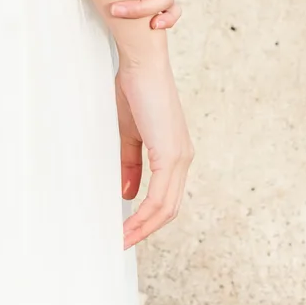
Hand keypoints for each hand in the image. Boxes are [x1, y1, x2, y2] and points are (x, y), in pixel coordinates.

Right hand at [115, 56, 191, 247]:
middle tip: (124, 241)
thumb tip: (130, 194)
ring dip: (144, 228)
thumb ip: (131, 163)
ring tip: (122, 239)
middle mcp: (183, 157)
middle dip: (146, 229)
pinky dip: (144, 215)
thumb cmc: (135, 88)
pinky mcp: (170, 154)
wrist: (142, 62)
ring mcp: (179, 157)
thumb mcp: (129, 132)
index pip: (166, 196)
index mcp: (175, 151)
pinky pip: (159, 197)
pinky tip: (129, 224)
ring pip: (167, 207)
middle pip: (169, 208)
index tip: (128, 229)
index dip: (148, 217)